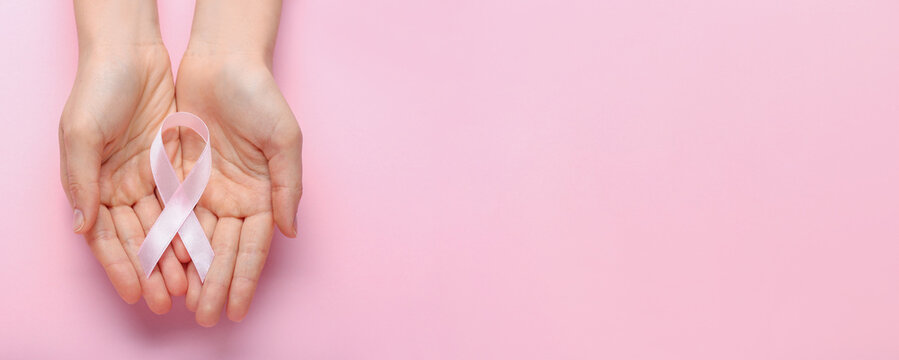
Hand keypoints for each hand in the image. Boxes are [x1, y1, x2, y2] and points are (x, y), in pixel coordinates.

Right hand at [59, 43, 186, 313]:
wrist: (131, 54)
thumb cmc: (97, 91)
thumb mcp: (81, 133)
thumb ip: (81, 181)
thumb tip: (83, 226)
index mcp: (93, 186)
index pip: (108, 237)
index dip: (121, 267)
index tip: (136, 295)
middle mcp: (121, 188)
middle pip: (139, 238)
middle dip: (152, 271)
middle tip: (168, 301)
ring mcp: (149, 178)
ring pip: (164, 226)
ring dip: (175, 256)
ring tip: (189, 285)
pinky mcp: (175, 166)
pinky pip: (185, 202)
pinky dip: (191, 227)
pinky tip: (202, 250)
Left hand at [175, 50, 302, 325]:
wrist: (222, 63)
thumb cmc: (260, 97)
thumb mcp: (284, 140)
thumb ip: (288, 187)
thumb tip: (290, 231)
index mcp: (264, 195)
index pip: (253, 247)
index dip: (244, 280)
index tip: (235, 310)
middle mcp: (236, 199)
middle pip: (224, 251)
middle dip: (216, 286)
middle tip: (204, 319)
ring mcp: (207, 191)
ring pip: (197, 241)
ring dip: (191, 273)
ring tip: (182, 304)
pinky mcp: (180, 178)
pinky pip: (173, 216)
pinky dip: (169, 242)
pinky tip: (164, 267)